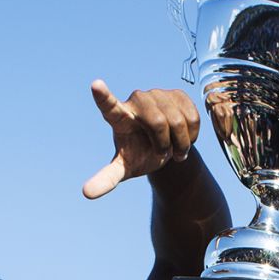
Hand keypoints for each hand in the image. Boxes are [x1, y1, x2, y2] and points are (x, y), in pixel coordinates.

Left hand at [81, 81, 201, 199]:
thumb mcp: (123, 168)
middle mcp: (137, 100)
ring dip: (181, 143)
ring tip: (174, 148)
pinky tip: (184, 136)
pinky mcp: (177, 93)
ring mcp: (158, 94)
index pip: (109, 106)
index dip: (103, 96)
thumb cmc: (139, 156)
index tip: (95, 85)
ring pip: (178, 120)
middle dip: (164, 144)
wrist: (164, 148)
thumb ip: (106, 179)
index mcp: (119, 118)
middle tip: (163, 154)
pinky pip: (192, 117)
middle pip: (157, 122)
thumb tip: (86, 194)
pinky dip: (192, 135)